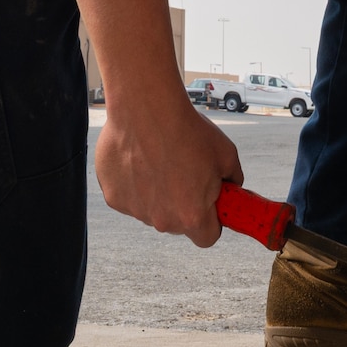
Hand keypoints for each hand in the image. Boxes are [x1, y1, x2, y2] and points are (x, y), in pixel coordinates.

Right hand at [94, 88, 243, 245]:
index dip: (211, 222)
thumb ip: (233, 180)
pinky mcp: (113, 196)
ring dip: (156, 192)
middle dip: (182, 203)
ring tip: (159, 158)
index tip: (209, 205)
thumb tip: (231, 186)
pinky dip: (134, 182)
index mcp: (192, 215)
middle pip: (177, 223)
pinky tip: (138, 157)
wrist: (146, 108)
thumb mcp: (227, 154)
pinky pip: (129, 196)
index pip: (207, 238)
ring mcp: (135, 210)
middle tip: (183, 172)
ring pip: (151, 209)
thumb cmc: (186, 129)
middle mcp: (162, 220)